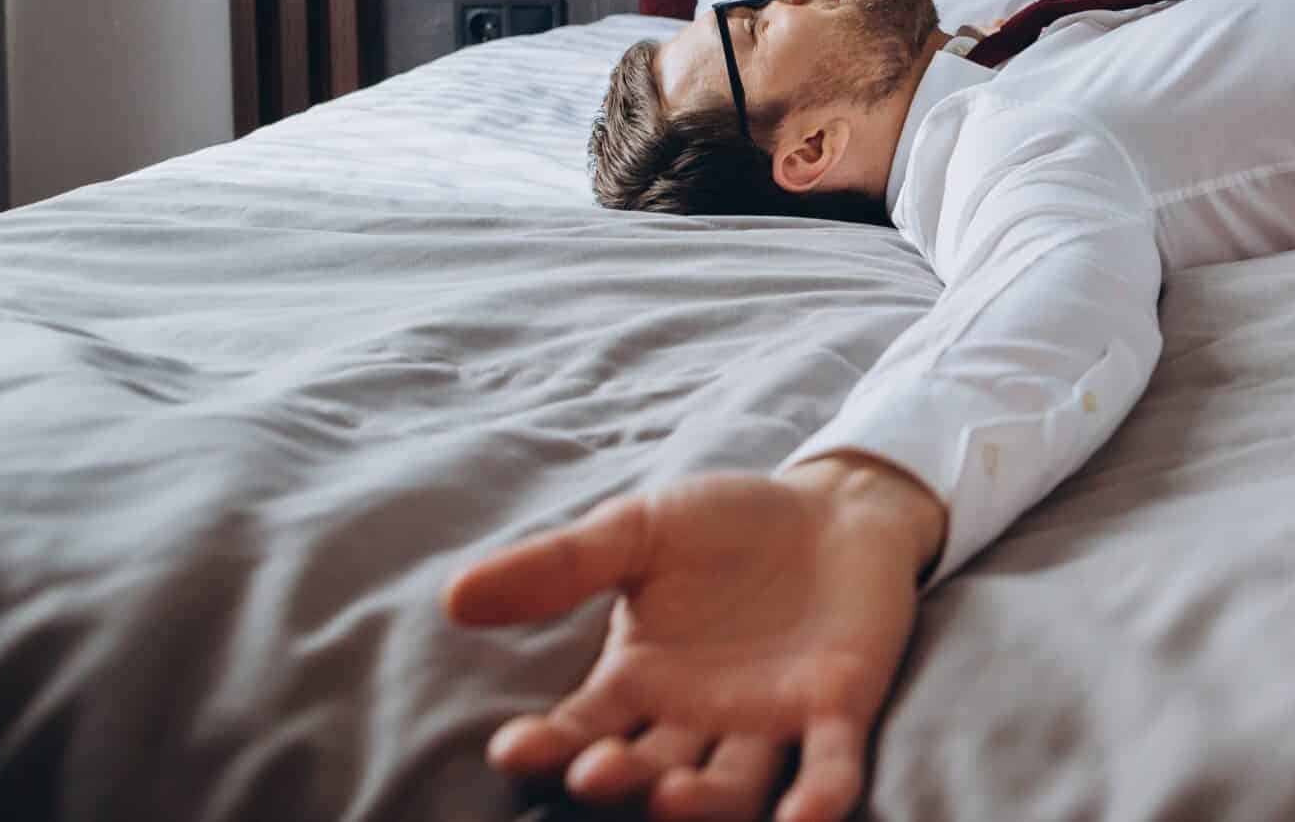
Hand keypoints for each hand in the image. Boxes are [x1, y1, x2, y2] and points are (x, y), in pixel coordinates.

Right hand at [443, 454, 948, 821]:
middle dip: (619, 780)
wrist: (837, 503)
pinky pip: (829, 768)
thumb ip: (560, 565)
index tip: (512, 749)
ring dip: (700, 804)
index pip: (579, 731)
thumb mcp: (638, 531)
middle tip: (594, 772)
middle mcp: (696, 719)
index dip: (546, 748)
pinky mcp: (838, 709)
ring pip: (729, 788)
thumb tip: (455, 597)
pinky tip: (805, 819)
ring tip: (668, 797)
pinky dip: (819, 797)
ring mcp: (768, 721)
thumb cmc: (728, 524)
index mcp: (638, 682)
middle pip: (648, 771)